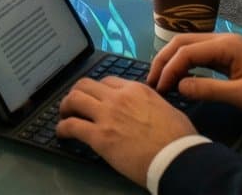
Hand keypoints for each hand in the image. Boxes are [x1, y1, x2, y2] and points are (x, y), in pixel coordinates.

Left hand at [57, 76, 199, 184]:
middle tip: (74, 103)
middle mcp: (118, 98)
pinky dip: (62, 128)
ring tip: (64, 115)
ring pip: (74, 99)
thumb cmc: (179, 139)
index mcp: (136, 90)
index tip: (95, 98)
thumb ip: (150, 104)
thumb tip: (144, 109)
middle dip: (76, 93)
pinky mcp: (99, 136)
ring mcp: (107, 115)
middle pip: (85, 85)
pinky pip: (71, 126)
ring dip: (65, 106)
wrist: (177, 158)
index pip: (107, 81)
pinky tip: (62, 133)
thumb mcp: (167, 109)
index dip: (98, 90)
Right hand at [149, 32, 241, 121]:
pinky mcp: (226, 54)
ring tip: (160, 79)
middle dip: (164, 60)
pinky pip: (197, 54)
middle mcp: (222, 39)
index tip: (160, 88)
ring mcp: (224, 45)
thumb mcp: (241, 95)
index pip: (186, 51)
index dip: (169, 69)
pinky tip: (177, 77)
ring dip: (171, 61)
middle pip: (182, 43)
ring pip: (188, 46)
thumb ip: (208, 89)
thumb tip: (178, 86)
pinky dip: (183, 63)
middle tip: (151, 81)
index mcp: (226, 45)